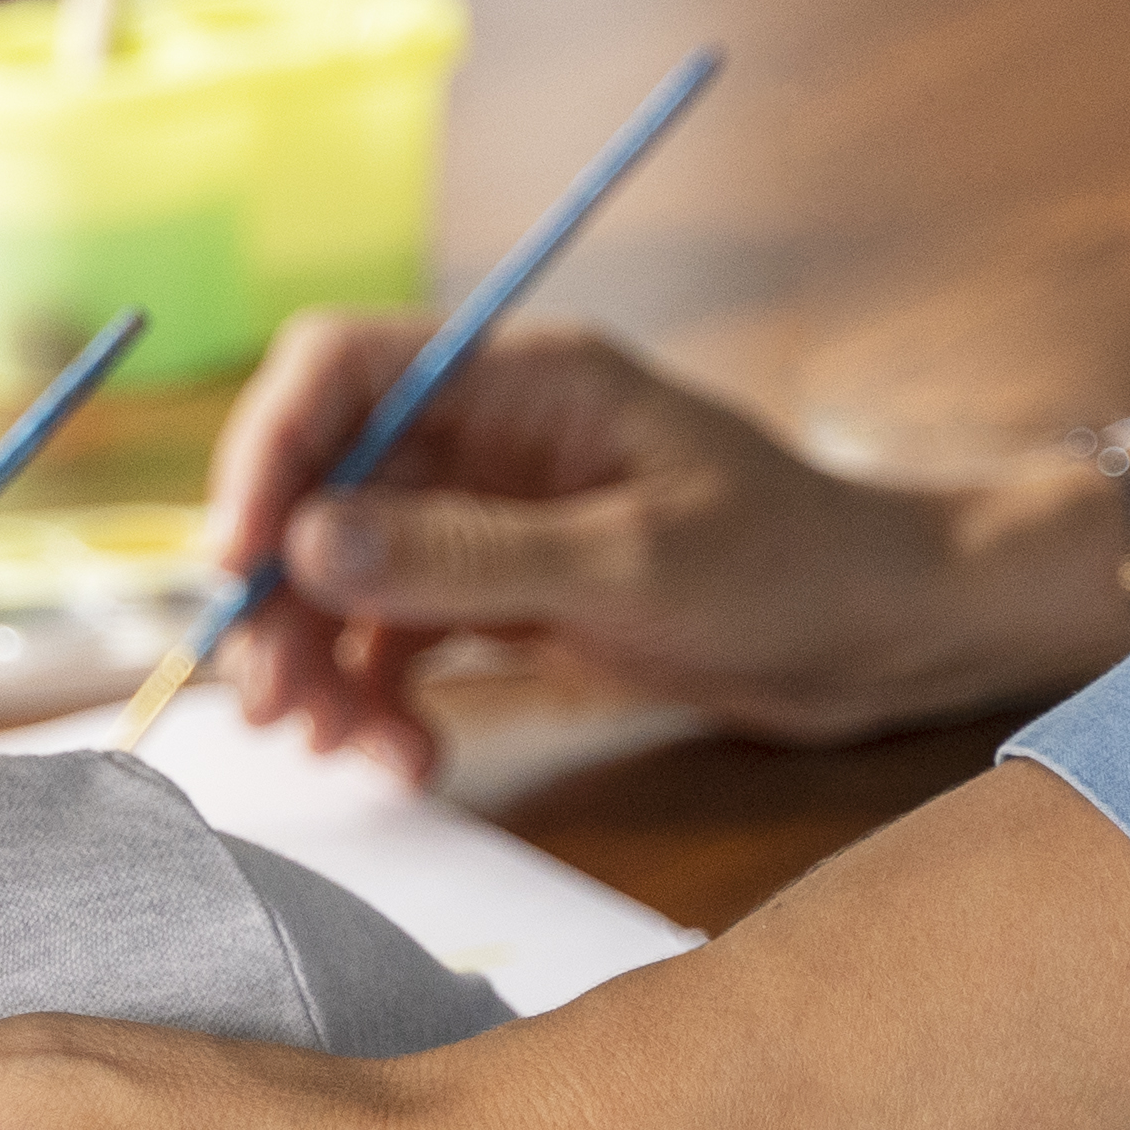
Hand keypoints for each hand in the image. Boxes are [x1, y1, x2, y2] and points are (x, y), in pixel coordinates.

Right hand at [200, 314, 1129, 777]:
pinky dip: (381, 697)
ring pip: (348, 571)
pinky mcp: (506, 593)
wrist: (894, 633)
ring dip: (323, 661)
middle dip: (283, 591)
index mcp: (522, 378)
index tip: (235, 562)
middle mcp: (490, 434)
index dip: (266, 452)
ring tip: (340, 751)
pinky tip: (401, 760)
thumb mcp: (633, 566)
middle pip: (324, 483)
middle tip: (272, 701)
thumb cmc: (794, 568)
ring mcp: (493, 517)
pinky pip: (399, 636)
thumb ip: (468, 557)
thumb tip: (307, 541)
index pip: (340, 369)